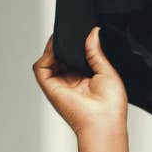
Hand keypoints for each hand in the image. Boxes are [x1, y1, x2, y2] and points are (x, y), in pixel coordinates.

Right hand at [34, 27, 129, 151]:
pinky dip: (46, 56)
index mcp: (85, 78)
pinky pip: (41, 68)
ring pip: (49, 60)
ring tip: (65, 38)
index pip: (75, 56)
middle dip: (64, 43)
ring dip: (54, 47)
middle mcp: (71, 81)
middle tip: (72, 31)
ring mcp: (59, 84)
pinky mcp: (50, 87)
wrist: (104, 120)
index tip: (82, 31)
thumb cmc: (110, 105)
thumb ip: (96, 51)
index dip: (76, 44)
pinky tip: (57, 49)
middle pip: (61, 56)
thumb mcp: (107, 71)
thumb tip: (93, 32)